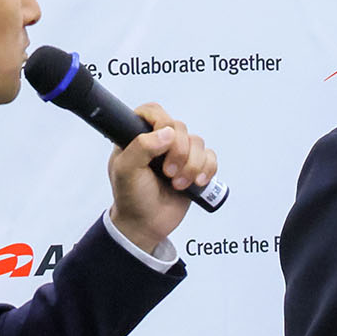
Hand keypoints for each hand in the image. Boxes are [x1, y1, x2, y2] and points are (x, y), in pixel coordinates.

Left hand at [107, 104, 216, 252]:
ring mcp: (178, 153)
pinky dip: (207, 170)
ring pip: (198, 143)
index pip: (153, 112)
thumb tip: (167, 133)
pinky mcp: (195, 167)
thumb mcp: (126, 171)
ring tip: (178, 184)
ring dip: (191, 166)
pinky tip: (195, 183)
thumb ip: (141, 147)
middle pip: (180, 128)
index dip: (162, 123)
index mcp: (136, 136)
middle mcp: (159, 141)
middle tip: (167, 173)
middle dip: (179, 153)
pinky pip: (210, 157)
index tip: (162, 143)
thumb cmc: (131, 197)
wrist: (146, 224)